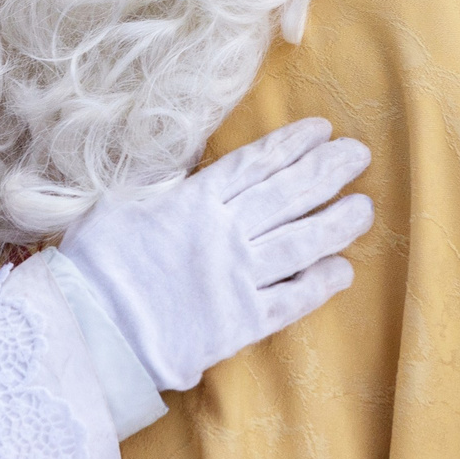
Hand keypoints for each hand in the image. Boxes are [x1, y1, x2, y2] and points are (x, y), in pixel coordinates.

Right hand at [54, 117, 371, 394]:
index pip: (255, 164)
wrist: (94, 328)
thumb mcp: (118, 204)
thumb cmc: (95, 263)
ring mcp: (237, 277)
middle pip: (287, 196)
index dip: (291, 145)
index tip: (322, 130)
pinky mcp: (241, 321)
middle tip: (358, 154)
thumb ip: (158, 186)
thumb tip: (181, 171)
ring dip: (336, 223)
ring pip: (300, 243)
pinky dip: (318, 285)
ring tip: (365, 207)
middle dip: (327, 171)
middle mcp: (225, 233)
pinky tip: (342, 271)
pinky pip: (291, 300)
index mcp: (194, 200)